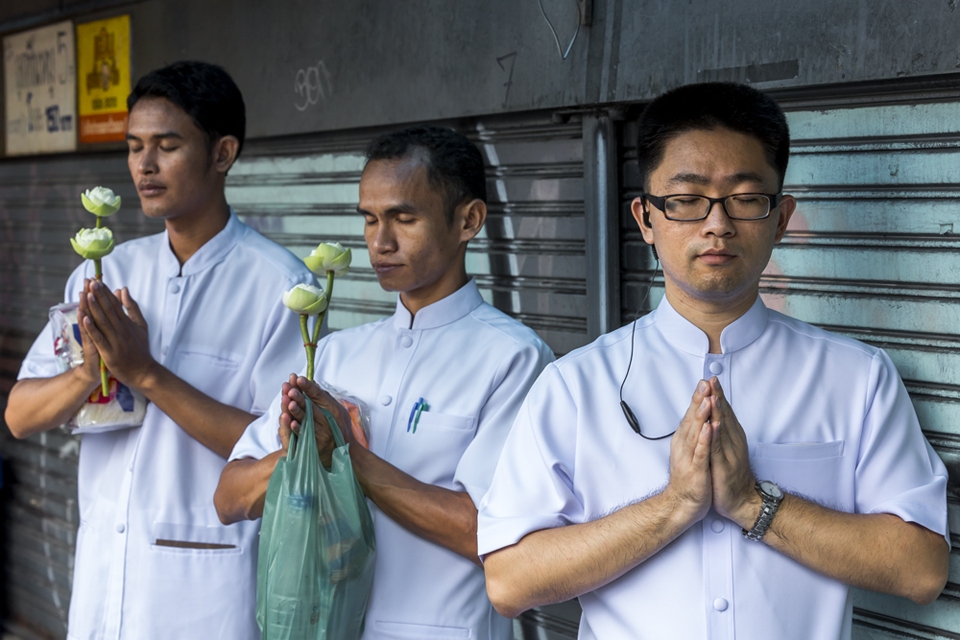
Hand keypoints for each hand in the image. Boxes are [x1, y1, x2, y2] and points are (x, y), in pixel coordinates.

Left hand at [78, 280, 154, 389]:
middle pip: (108, 310)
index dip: (106, 293)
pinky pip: (99, 338)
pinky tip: (85, 319)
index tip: (97, 281)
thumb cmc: (140, 349)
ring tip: (88, 294)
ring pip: (103, 321)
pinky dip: (92, 328)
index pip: (115, 304)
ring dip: (95, 308)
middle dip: (99, 296)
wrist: (144, 371)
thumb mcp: (140, 325)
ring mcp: (115, 340)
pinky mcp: (109, 352)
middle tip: (91, 282)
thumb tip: (123, 290)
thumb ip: (131, 307)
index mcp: (127, 322)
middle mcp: (121, 329)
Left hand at [278, 375, 353, 466]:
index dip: (308, 387)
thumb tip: (313, 383)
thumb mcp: (336, 411)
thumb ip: (324, 398)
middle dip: (300, 396)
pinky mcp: (316, 444)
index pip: (319, 395)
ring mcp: (322, 432)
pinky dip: (298, 428)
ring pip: (307, 419)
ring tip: (289, 401)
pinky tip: (290, 423)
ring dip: (297, 410)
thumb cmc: (340, 429)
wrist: (345, 453)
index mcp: (332, 409)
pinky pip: (304, 435)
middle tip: (290, 388)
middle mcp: (328, 420)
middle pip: (311, 405)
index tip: (298, 378)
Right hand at [663, 379, 714, 524]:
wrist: (682, 504)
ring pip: (695, 433)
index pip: (691, 414)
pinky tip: (707, 429)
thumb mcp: (690, 451)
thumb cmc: (690, 478)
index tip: (705, 381)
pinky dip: (703, 440)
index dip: (698, 398)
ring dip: (700, 416)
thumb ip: (693, 434)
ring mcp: (688, 457)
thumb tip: (697, 417)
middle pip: (691, 419)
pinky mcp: (695, 470)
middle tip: (704, 383)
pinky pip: (700, 453)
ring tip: (706, 399)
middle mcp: (683, 445)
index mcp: (684, 440)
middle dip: (699, 400)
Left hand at [706, 377, 759, 526]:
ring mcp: (730, 453)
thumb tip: (717, 414)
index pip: (725, 411)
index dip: (718, 395)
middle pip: (725, 415)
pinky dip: (716, 435)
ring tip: (712, 395)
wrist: (743, 501)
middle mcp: (733, 441)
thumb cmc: (732, 474)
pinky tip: (712, 424)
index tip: (711, 378)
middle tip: (712, 379)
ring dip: (717, 411)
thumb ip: (723, 432)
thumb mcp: (728, 449)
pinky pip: (718, 448)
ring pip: (722, 428)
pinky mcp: (724, 466)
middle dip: (717, 397)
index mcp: (733, 436)